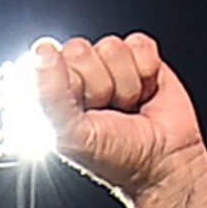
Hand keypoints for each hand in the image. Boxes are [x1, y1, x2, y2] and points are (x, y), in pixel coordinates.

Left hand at [31, 34, 206, 207]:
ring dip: (125, 83)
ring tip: (127, 106)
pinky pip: (139, 43)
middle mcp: (81, 75)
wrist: (162, 164)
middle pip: (79, 49)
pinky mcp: (142, 59)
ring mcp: (111, 66)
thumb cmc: (116, 156)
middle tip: (106, 111)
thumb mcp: (70, 134)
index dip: (68, 85)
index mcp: (54, 92)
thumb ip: (49, 95)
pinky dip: (146, 70)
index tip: (82, 111)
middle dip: (98, 84)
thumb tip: (43, 50)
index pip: (49, 60)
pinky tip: (146, 92)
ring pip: (111, 46)